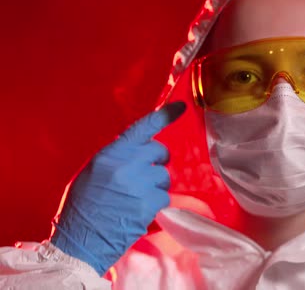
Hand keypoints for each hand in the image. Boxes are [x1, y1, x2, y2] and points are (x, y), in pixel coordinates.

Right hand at [50, 101, 185, 274]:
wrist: (80, 241)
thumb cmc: (82, 206)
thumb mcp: (91, 172)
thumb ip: (115, 156)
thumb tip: (135, 143)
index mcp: (110, 155)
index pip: (142, 128)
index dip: (164, 116)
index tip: (180, 107)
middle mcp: (127, 166)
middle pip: (159, 150)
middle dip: (157, 160)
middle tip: (146, 173)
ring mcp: (140, 185)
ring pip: (164, 175)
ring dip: (156, 185)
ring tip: (137, 197)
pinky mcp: (149, 204)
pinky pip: (164, 196)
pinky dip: (156, 203)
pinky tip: (139, 210)